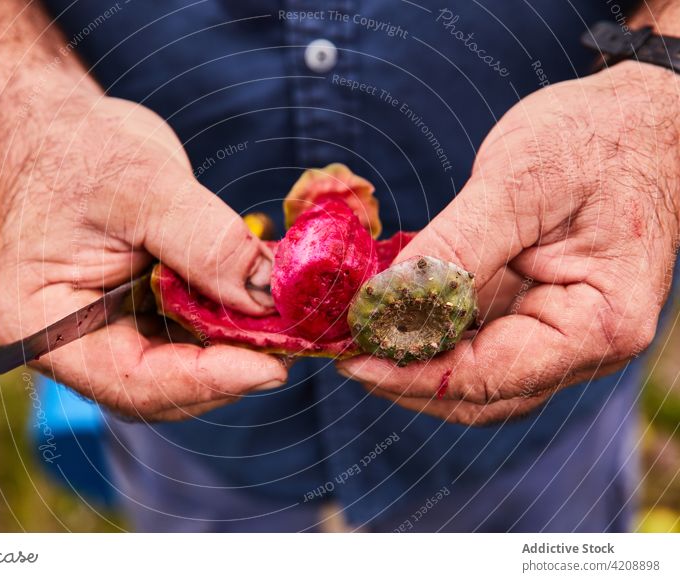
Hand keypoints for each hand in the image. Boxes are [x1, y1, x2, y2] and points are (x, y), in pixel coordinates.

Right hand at [0, 93, 285, 420]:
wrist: (61, 132)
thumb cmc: (77, 150)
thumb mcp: (141, 185)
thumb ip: (204, 242)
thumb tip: (265, 296)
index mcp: (46, 325)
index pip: (130, 379)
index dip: (205, 380)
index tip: (270, 368)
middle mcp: (77, 344)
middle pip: (162, 388)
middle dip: (229, 372)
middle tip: (291, 347)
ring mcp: (111, 332)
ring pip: (184, 369)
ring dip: (238, 353)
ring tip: (287, 327)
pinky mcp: (141, 315)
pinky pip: (191, 337)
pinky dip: (232, 327)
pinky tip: (268, 307)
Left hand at [338, 61, 679, 424]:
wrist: (638, 119)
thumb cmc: (595, 139)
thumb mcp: (518, 183)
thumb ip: (454, 247)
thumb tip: (384, 302)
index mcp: (596, 324)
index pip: (487, 378)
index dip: (410, 375)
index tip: (351, 359)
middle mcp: (584, 347)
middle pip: (478, 394)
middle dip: (404, 376)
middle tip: (343, 349)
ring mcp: (561, 335)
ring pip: (472, 376)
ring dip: (413, 359)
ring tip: (359, 331)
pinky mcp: (537, 315)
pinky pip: (477, 343)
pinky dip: (430, 333)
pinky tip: (391, 310)